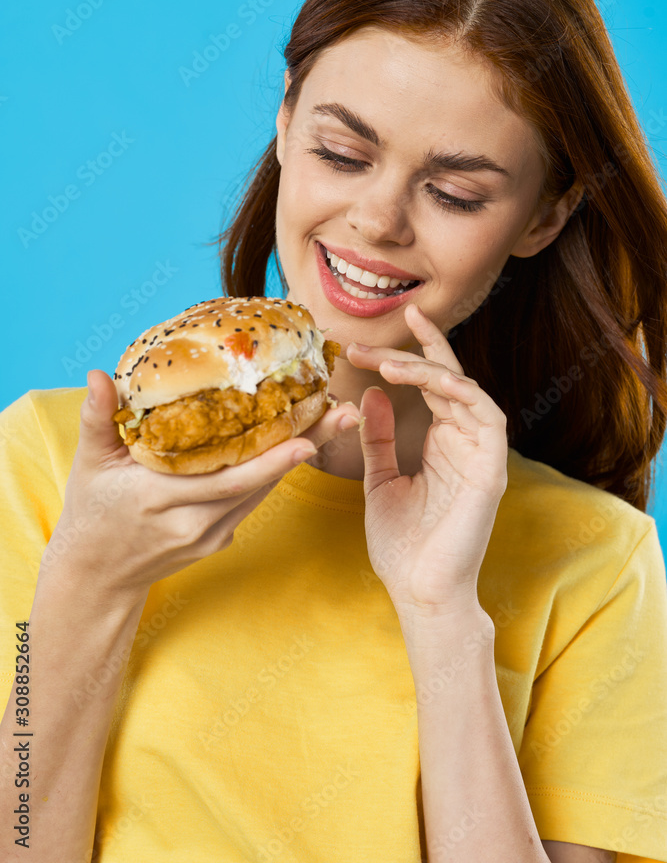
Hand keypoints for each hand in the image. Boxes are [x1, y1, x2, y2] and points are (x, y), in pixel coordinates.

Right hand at [45, 370, 360, 603]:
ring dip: (298, 456)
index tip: (307, 438)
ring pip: (263, 491)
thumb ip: (97, 419)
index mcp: (161, 497)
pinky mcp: (218, 540)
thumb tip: (98, 374)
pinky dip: (274, 472)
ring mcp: (210, 535)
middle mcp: (194, 521)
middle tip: (344, 414)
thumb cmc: (91, 512)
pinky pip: (252, 501)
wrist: (96, 575)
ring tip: (334, 421)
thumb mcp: (89, 464)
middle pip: (260, 482)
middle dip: (306, 446)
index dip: (269, 460)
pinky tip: (300, 443)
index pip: (227, 479)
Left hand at [347, 303, 507, 617]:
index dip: (412, 353)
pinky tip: (434, 381)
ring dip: (429, 370)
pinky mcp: (491, 469)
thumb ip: (378, 439)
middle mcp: (465, 441)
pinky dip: (463, 393)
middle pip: (444, 379)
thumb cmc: (402, 544)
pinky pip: (487, 418)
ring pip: (465, 390)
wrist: (419, 592)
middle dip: (407, 355)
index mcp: (443, 442)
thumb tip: (371, 395)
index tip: (381, 331)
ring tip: (387, 364)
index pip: (432, 384)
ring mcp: (480, 454)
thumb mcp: (379, 481)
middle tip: (364, 346)